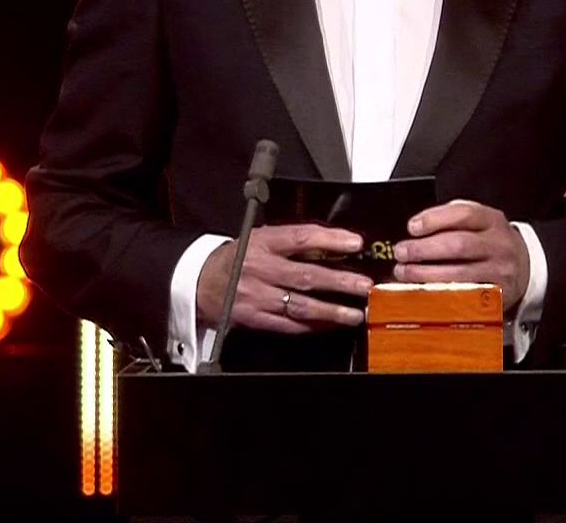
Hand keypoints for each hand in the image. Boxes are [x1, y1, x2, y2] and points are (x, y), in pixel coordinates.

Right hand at [195, 224, 372, 335]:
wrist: (202, 282)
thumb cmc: (239, 257)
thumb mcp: (261, 239)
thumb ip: (293, 242)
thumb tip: (334, 246)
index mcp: (262, 243)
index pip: (301, 238)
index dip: (330, 240)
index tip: (355, 244)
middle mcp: (260, 270)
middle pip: (305, 276)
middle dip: (339, 282)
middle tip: (364, 286)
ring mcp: (257, 297)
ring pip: (300, 305)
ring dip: (332, 310)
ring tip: (355, 313)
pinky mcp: (256, 319)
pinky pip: (289, 325)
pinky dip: (314, 326)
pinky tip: (332, 325)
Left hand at [392, 199, 529, 308]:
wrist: (526, 268)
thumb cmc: (492, 242)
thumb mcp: (480, 220)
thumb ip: (452, 217)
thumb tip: (417, 227)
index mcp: (492, 221)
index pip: (464, 214)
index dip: (434, 220)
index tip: (412, 227)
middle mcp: (499, 246)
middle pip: (458, 245)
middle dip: (424, 249)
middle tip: (401, 252)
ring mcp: (499, 273)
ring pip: (459, 275)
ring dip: (425, 275)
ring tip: (404, 272)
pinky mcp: (496, 297)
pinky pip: (463, 297)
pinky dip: (438, 294)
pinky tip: (421, 291)